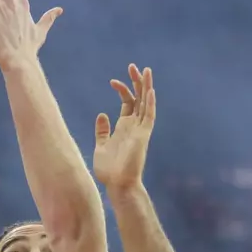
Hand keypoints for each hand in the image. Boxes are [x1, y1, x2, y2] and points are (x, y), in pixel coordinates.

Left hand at [92, 64, 154, 193]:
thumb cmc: (109, 171)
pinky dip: (150, 104)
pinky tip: (150, 90)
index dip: (122, 90)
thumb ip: (102, 131)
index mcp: (124, 127)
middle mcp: (134, 126)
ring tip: (146, 70)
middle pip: (138, 99)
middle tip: (133, 66)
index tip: (112, 81)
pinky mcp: (143, 136)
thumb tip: (102, 114)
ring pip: (146, 104)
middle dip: (136, 82)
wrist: (117, 185)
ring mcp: (140, 130)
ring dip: (146, 87)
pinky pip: (149, 117)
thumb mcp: (101, 146)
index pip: (127, 102)